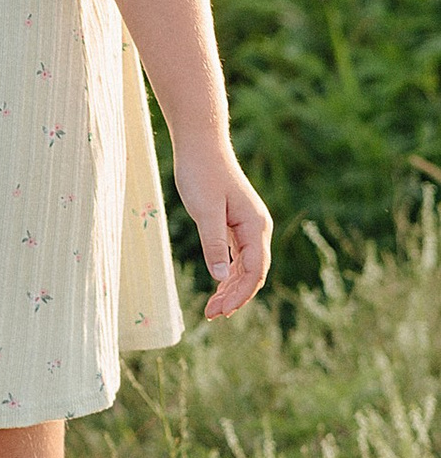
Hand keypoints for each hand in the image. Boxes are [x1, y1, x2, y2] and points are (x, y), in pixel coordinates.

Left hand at [175, 140, 271, 318]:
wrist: (200, 143)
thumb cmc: (201, 172)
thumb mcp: (204, 210)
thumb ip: (214, 243)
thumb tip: (222, 277)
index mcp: (256, 226)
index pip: (255, 271)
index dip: (240, 295)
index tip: (221, 311)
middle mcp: (257, 228)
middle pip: (252, 273)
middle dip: (235, 296)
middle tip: (211, 314)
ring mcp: (248, 225)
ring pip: (245, 266)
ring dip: (231, 288)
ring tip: (213, 308)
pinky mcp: (236, 222)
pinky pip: (238, 255)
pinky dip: (229, 273)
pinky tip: (218, 286)